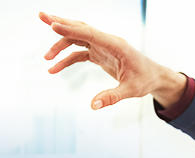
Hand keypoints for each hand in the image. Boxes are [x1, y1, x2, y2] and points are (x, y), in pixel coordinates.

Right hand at [39, 12, 186, 109]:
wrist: (154, 77)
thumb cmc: (145, 80)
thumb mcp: (131, 90)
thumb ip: (112, 97)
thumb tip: (93, 105)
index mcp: (116, 45)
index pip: (90, 33)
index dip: (71, 28)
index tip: (53, 24)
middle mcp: (107, 42)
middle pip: (80, 28)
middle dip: (60, 22)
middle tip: (41, 15)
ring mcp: (102, 47)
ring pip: (77, 39)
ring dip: (60, 44)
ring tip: (45, 58)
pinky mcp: (100, 54)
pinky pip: (79, 54)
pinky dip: (66, 59)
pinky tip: (54, 69)